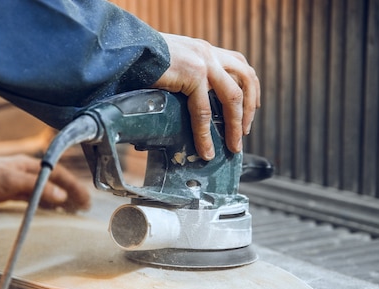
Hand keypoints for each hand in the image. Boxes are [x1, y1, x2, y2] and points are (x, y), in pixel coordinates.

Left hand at [0, 155, 90, 211]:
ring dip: (60, 200)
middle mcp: (25, 172)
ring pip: (45, 191)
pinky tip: (47, 212)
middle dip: (71, 194)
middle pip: (55, 182)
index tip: (85, 201)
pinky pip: (33, 199)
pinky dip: (44, 205)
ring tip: (71, 211)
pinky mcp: (7, 193)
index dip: (74, 187)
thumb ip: (37, 188)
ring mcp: (16, 182)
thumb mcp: (10, 182)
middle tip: (84, 208)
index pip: (59, 174)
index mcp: (28, 165)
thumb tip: (62, 196)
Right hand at [152, 33, 260, 159]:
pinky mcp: (193, 75)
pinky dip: (206, 134)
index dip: (249, 87)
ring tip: (233, 146)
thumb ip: (183, 76)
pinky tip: (205, 148)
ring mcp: (204, 62)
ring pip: (232, 97)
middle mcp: (208, 53)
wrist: (128, 49)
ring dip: (235, 125)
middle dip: (248, 110)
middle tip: (244, 132)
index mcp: (204, 49)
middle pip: (245, 79)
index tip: (251, 107)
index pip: (239, 64)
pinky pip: (204, 111)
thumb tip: (185, 101)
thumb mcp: (171, 64)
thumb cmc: (140, 59)